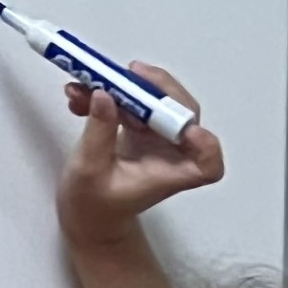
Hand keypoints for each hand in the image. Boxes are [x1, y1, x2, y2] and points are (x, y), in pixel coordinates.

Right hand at [57, 64, 223, 249]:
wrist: (89, 214)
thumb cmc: (92, 205)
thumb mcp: (88, 170)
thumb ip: (99, 132)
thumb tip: (104, 93)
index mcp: (170, 174)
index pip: (207, 161)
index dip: (202, 142)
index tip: (180, 129)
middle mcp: (172, 153)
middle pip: (184, 114)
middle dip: (158, 89)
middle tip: (129, 73)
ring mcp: (159, 139)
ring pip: (158, 102)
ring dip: (127, 87)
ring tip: (91, 81)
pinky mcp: (142, 129)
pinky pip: (135, 103)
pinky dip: (110, 95)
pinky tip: (80, 95)